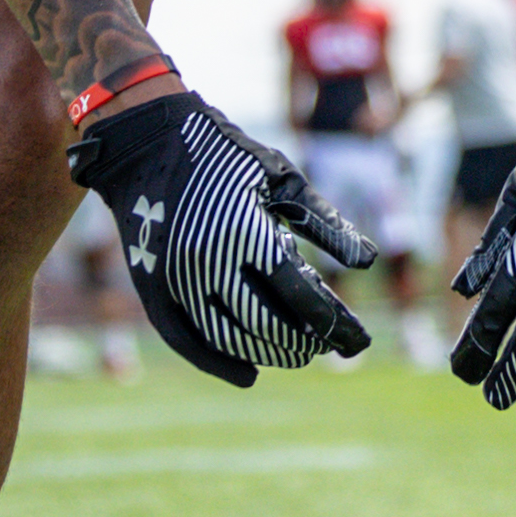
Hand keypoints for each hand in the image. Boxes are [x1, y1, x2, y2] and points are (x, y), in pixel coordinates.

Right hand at [64, 86, 373, 388]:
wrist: (147, 143)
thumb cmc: (224, 155)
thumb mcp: (281, 178)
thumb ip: (325, 222)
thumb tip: (368, 261)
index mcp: (246, 230)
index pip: (298, 293)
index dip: (330, 322)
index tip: (355, 338)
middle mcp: (208, 261)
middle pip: (265, 322)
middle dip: (302, 343)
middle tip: (326, 346)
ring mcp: (175, 278)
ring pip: (227, 337)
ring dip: (267, 353)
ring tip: (295, 354)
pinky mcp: (152, 288)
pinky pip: (184, 340)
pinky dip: (217, 362)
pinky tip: (248, 373)